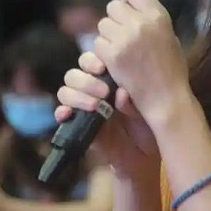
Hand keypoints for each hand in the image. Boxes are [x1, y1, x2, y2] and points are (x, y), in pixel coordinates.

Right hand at [57, 51, 159, 178]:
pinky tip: (69, 114)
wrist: (145, 152)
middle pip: (76, 73)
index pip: (92, 59)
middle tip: (104, 92)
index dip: (93, 60)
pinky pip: (61, 114)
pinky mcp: (76, 125)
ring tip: (95, 106)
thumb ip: (133, 99)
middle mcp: (93, 88)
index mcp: (109, 76)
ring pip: (66, 90)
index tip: (103, 67)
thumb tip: (120, 94)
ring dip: (77, 96)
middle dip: (87, 80)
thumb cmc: (148, 121)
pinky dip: (61, 112)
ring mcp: (83, 105)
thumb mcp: (146, 107)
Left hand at [94, 0, 190, 121]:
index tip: (131, 11)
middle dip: (116, 19)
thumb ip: (151, 19)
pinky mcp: (112, 55)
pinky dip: (103, 52)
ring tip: (121, 49)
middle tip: (124, 34)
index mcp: (158, 15)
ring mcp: (125, 39)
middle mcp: (141, 23)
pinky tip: (115, 61)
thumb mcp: (169, 35)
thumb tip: (133, 7)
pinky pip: (98, 43)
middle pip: (113, 6)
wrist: (166, 97)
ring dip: (109, 35)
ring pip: (103, 25)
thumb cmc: (172, 68)